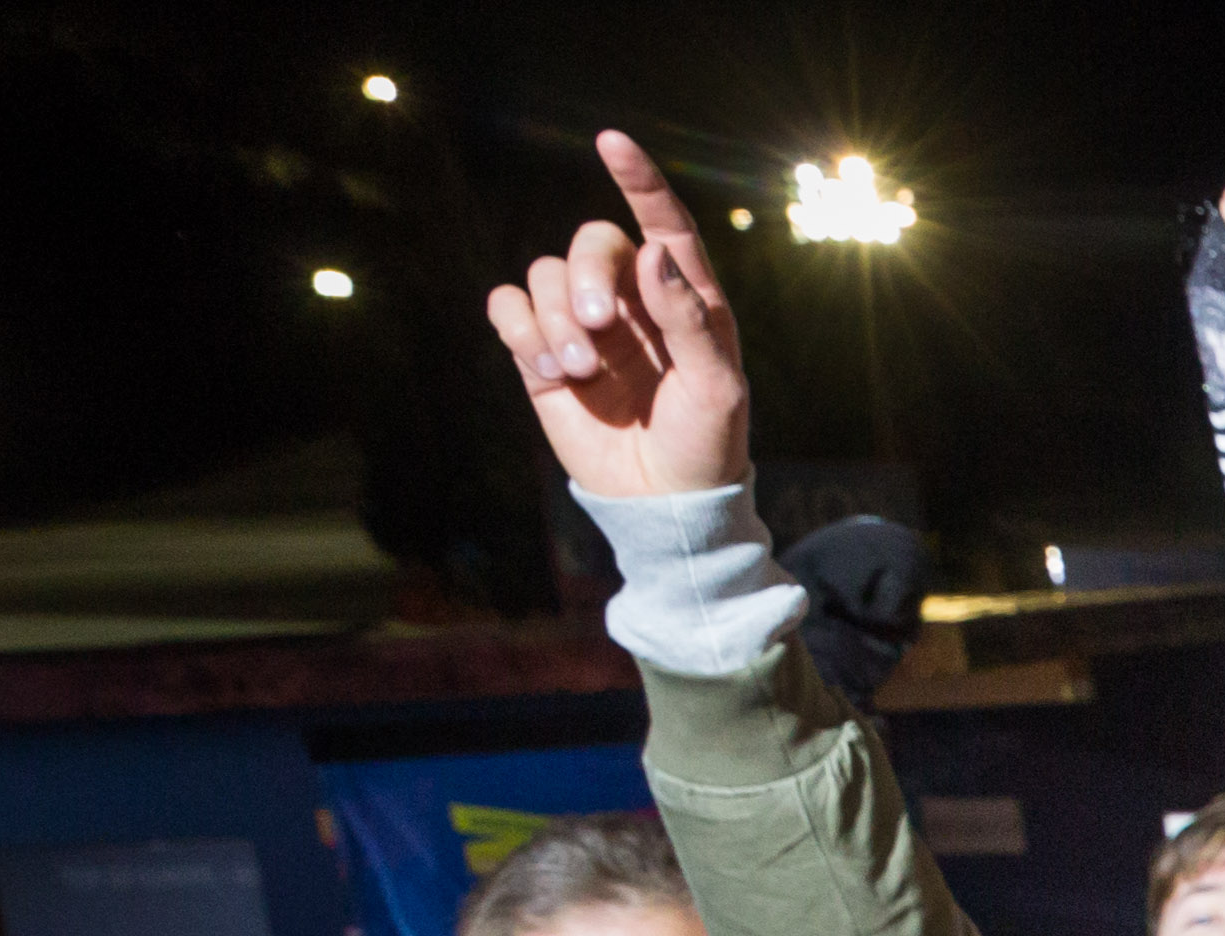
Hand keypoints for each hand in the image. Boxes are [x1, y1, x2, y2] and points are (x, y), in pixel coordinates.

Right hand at [484, 132, 746, 500]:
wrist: (664, 504)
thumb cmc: (705, 446)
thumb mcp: (716, 389)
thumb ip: (690, 319)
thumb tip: (655, 252)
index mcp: (687, 299)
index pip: (665, 224)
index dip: (639, 181)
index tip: (612, 141)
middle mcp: (633, 300)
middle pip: (591, 242)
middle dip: (586, 275)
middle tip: (594, 326)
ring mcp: (585, 325)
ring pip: (544, 274)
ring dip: (553, 318)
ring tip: (579, 371)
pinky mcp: (543, 352)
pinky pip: (509, 306)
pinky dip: (519, 329)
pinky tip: (547, 370)